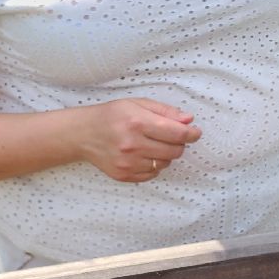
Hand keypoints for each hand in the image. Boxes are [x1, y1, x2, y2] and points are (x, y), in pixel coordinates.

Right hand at [76, 98, 201, 182]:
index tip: (195, 133)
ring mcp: (127, 163)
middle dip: (178, 144)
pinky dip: (154, 166)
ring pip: (165, 164)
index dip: (191, 134)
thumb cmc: (112, 116)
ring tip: (153, 144)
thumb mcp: (138, 104)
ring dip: (165, 155)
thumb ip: (165, 112)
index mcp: (137, 123)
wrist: (83, 134)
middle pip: (174, 151)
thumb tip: (188, 120)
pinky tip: (144, 155)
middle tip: (170, 136)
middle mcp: (132, 145)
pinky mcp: (123, 175)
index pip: (177, 134)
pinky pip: (152, 174)